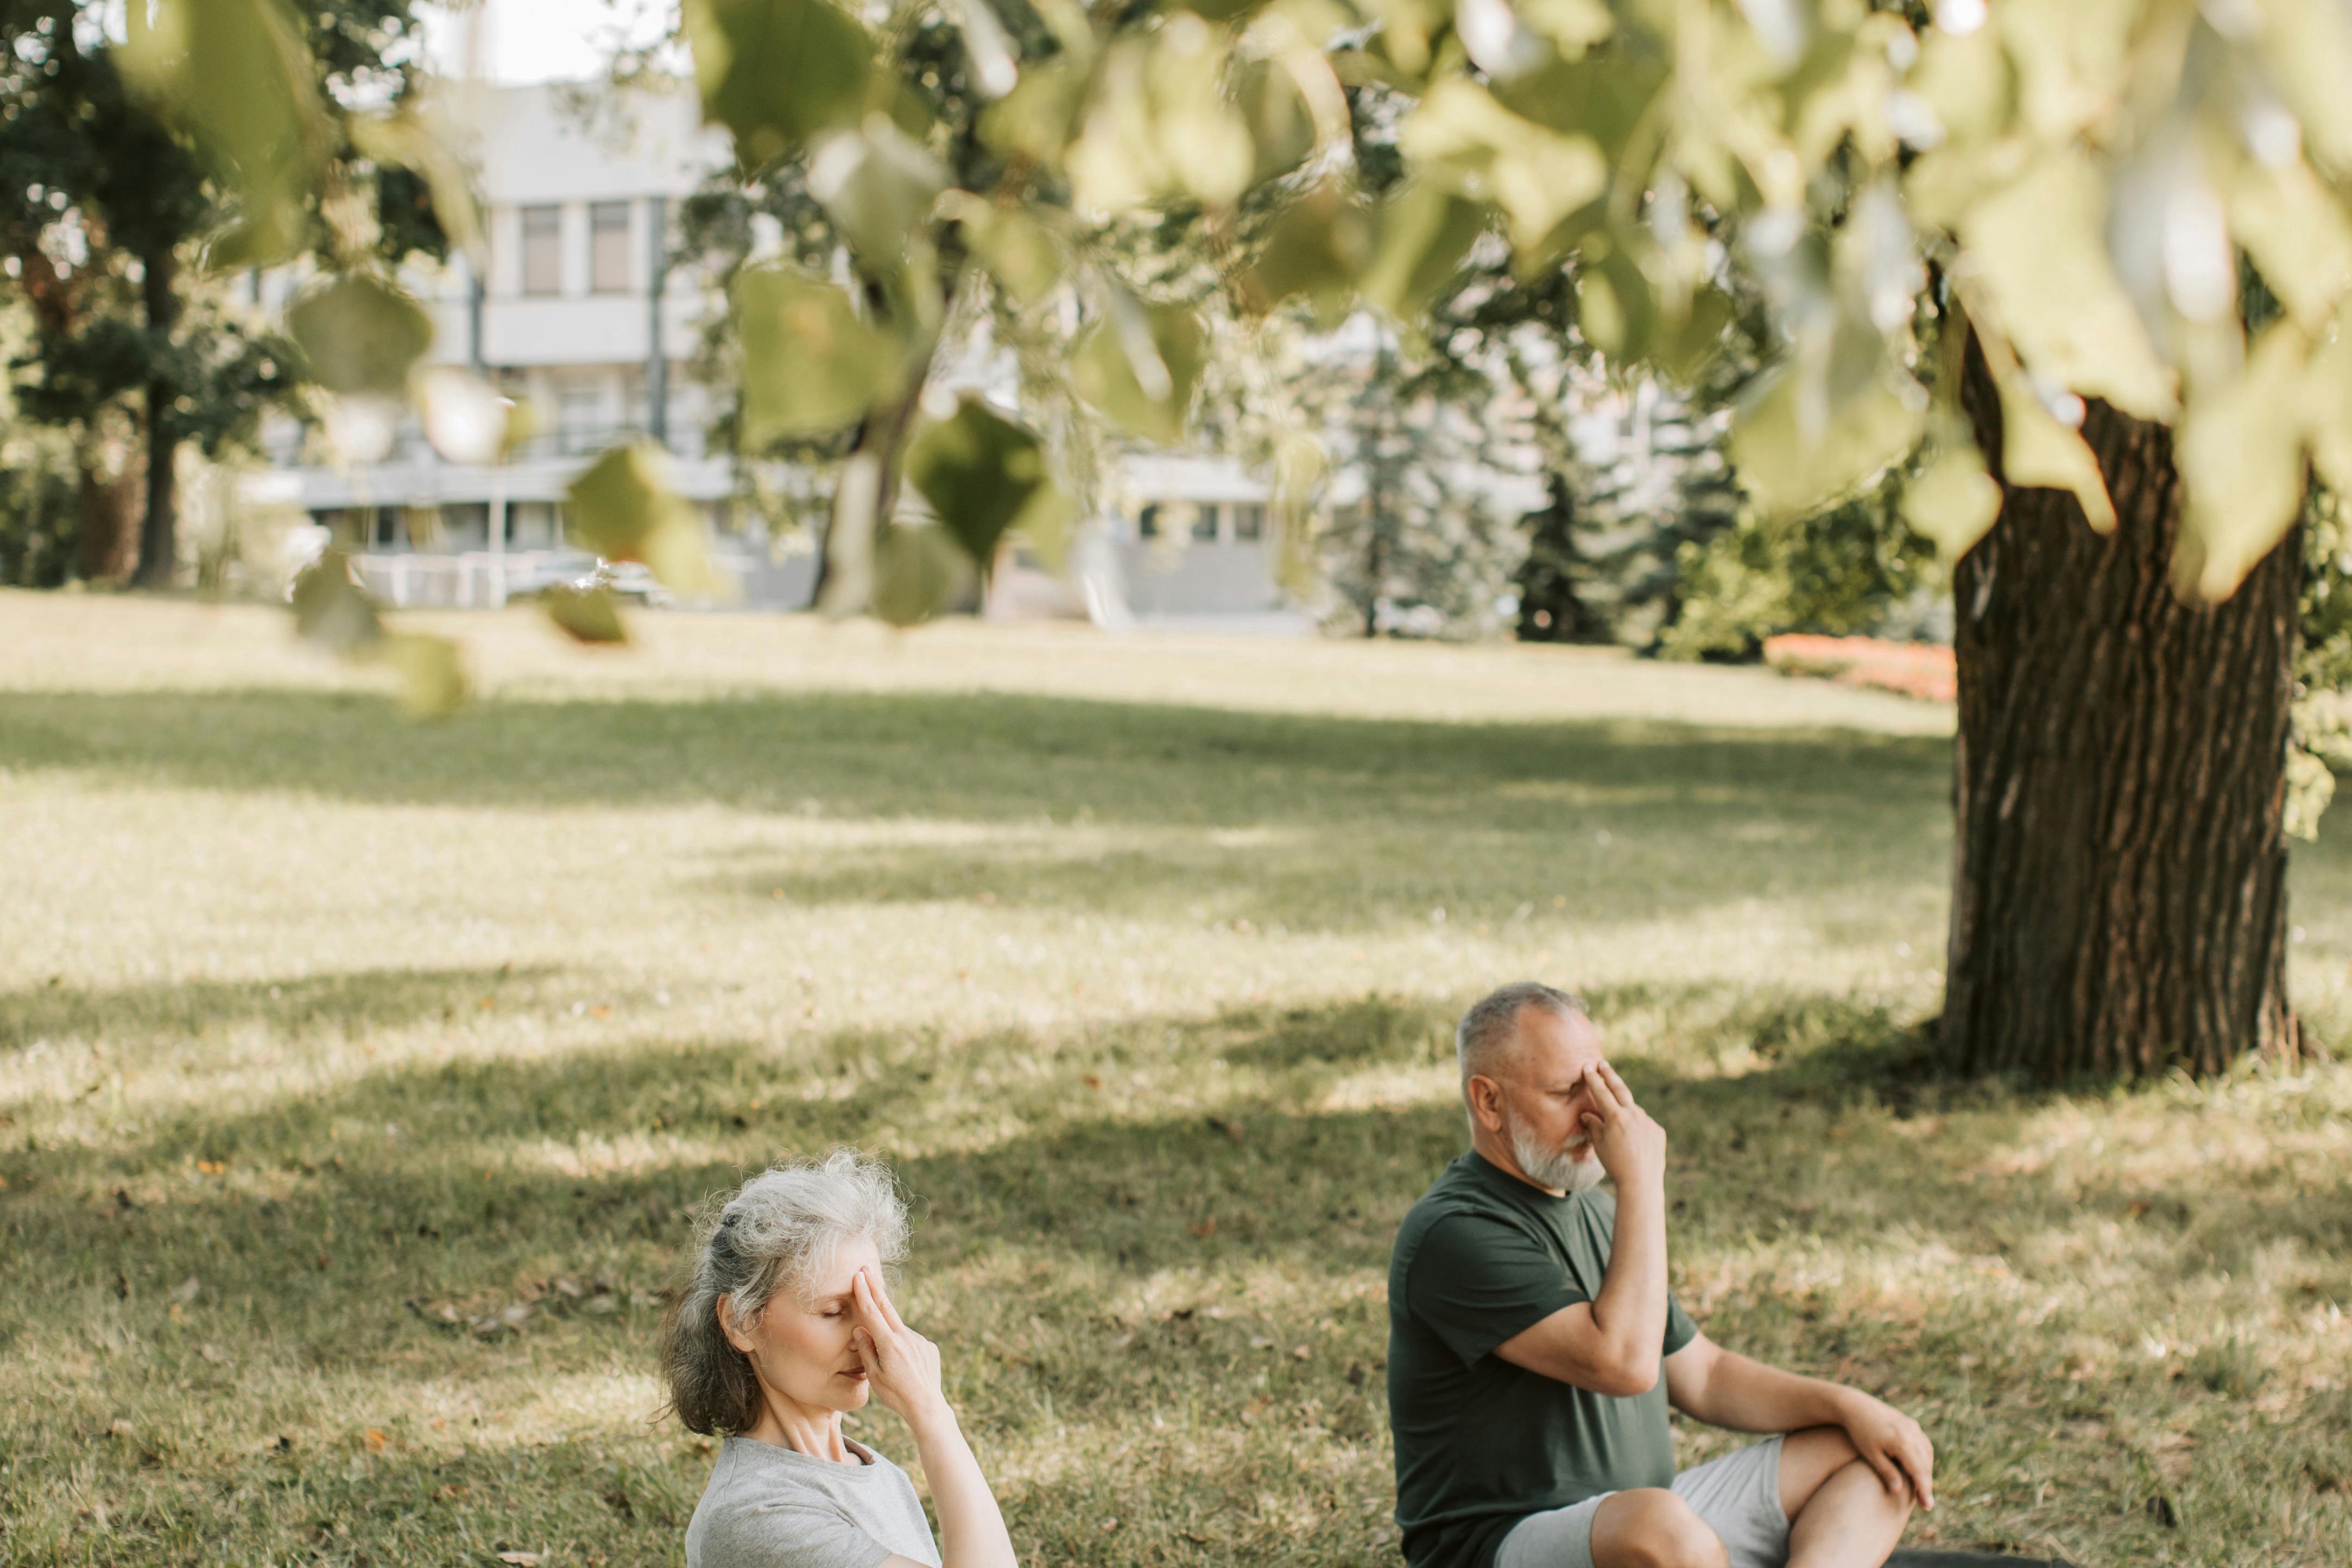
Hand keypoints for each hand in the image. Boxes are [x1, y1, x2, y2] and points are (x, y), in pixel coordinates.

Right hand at [849, 1267, 950, 1433]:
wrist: (927, 1406)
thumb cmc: (896, 1395)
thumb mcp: (874, 1376)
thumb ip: (866, 1350)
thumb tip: (859, 1329)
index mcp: (890, 1343)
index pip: (873, 1313)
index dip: (864, 1293)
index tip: (858, 1276)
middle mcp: (906, 1337)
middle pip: (887, 1307)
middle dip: (875, 1287)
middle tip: (867, 1268)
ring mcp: (920, 1340)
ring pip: (898, 1330)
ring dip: (889, 1334)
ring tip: (892, 1364)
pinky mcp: (929, 1346)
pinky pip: (911, 1342)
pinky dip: (903, 1348)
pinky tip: (905, 1369)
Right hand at [1578, 1062, 1665, 1193]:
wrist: (1641, 1181)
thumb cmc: (1616, 1164)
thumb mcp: (1600, 1145)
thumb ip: (1593, 1125)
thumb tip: (1587, 1114)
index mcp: (1616, 1117)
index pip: (1602, 1092)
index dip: (1594, 1079)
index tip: (1588, 1067)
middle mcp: (1634, 1115)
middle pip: (1620, 1089)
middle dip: (1610, 1075)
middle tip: (1603, 1064)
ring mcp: (1648, 1121)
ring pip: (1632, 1110)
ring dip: (1624, 1111)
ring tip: (1618, 1127)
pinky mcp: (1657, 1130)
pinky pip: (1644, 1123)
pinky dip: (1636, 1127)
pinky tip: (1633, 1142)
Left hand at [1836, 1389, 1935, 1509]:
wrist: (1855, 1405)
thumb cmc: (1860, 1432)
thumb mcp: (1870, 1454)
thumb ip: (1886, 1472)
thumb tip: (1898, 1492)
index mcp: (1902, 1441)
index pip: (1919, 1471)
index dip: (1924, 1490)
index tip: (1927, 1506)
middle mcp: (1912, 1432)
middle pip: (1925, 1464)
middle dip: (1926, 1485)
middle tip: (1926, 1505)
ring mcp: (1913, 1426)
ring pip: (1927, 1454)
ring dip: (1926, 1472)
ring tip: (1922, 1491)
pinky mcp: (1911, 1423)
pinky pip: (1923, 1444)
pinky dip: (1924, 1459)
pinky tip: (1919, 1470)